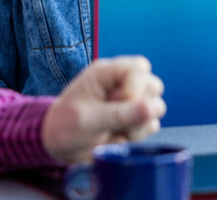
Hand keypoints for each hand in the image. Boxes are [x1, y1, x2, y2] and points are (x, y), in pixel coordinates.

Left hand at [42, 57, 165, 163]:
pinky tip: (120, 136)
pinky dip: (140, 134)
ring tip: (116, 130)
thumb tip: (152, 108)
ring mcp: (129, 102)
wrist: (60, 148)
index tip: (118, 105)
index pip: (139, 68)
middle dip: (141, 105)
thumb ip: (120, 114)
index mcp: (105, 73)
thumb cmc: (65, 127)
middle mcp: (120, 83)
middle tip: (116, 117)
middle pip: (153, 84)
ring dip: (141, 123)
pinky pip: (152, 124)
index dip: (135, 88)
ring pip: (157, 106)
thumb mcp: (87, 120)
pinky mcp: (134, 119)